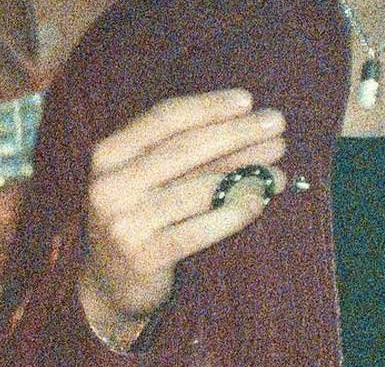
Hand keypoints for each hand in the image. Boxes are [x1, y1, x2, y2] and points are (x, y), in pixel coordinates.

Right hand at [77, 90, 286, 346]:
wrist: (108, 283)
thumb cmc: (137, 215)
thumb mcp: (142, 176)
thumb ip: (177, 151)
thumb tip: (245, 123)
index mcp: (108, 153)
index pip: (164, 118)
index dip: (208, 107)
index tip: (247, 100)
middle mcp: (111, 184)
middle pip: (184, 149)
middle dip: (236, 133)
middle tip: (276, 124)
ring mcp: (125, 222)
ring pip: (198, 189)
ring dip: (245, 174)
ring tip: (277, 167)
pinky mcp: (145, 256)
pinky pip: (201, 229)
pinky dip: (234, 212)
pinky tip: (259, 200)